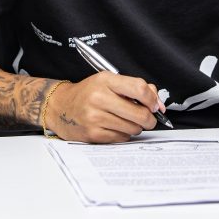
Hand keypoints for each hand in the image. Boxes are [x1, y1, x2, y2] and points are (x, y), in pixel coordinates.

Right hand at [46, 71, 165, 142]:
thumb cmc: (87, 93)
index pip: (139, 88)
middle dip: (149, 119)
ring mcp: (95, 117)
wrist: (60, 107)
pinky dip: (124, 134)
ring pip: (133, 128)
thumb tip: (158, 104)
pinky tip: (115, 126)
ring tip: (125, 120)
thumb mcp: (108, 81)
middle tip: (147, 118)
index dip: (152, 99)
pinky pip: (122, 137)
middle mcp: (99, 98)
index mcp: (105, 80)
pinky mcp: (93, 134)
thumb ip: (134, 88)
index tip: (154, 105)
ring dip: (136, 127)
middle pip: (140, 113)